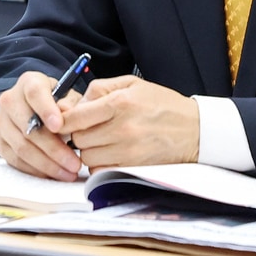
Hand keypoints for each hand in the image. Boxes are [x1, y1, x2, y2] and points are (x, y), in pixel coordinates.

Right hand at [0, 71, 84, 180]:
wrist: (30, 106)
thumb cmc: (55, 101)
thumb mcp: (67, 95)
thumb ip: (70, 103)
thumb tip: (67, 112)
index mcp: (29, 83)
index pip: (35, 94)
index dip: (46, 110)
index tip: (59, 126)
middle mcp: (10, 100)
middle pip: (29, 127)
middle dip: (54, 149)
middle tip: (74, 163)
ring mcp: (1, 122)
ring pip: (22, 147)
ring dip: (47, 164)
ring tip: (68, 173)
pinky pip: (15, 160)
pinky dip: (35, 170)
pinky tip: (52, 174)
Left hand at [58, 76, 199, 169]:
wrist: (195, 130)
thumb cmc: (162, 104)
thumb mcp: (132, 84)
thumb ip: (100, 88)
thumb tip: (75, 103)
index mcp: (120, 103)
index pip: (76, 117)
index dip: (63, 120)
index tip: (60, 121)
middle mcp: (123, 128)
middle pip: (79, 139)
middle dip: (78, 134)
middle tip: (88, 129)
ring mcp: (129, 151)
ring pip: (88, 157)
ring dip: (89, 150)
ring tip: (102, 140)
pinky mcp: (133, 167)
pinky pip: (101, 170)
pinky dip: (100, 164)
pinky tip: (110, 153)